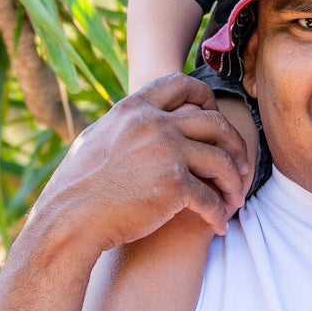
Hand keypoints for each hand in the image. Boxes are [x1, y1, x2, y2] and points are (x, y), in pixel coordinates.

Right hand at [33, 74, 251, 251]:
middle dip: (234, 144)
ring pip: (222, 161)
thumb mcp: (97, 140)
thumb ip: (124, 126)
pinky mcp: (175, 184)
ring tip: (235, 200)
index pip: (181, 84)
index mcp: (134, 109)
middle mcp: (153, 124)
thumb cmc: (77, 188)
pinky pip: (211, 198)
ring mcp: (167, 152)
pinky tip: (219, 226)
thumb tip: (139, 119)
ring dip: (234, 183)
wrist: (69, 221)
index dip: (206, 97)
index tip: (217, 116)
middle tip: (241, 165)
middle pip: (215, 122)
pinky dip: (219, 214)